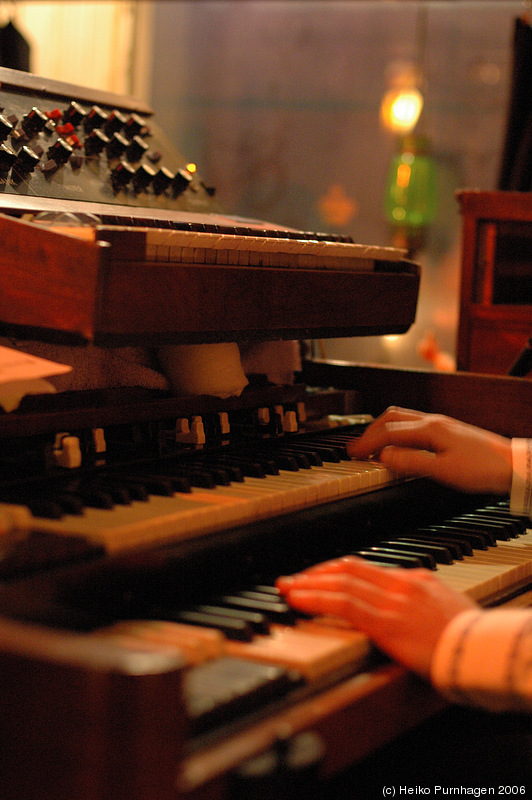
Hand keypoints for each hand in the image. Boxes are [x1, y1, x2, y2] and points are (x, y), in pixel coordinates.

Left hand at [277, 556, 476, 677]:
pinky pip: (341, 603)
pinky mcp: (386, 621)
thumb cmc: (468, 641)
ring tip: (287, 588)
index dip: (335, 572)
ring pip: (339, 582)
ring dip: (307, 584)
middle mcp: (400, 583)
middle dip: (315, 573)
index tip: (317, 577)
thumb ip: (418, 604)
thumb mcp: (444, 611)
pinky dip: (315, 599)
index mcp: (415, 580)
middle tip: (292, 579)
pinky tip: (298, 600)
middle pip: (347, 569)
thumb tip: (400, 610)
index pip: (365, 568)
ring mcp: (392, 601)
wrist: (482, 652)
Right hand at [347, 406, 512, 493]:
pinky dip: (397, 433)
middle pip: (391, 418)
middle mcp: (433, 421)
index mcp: (430, 428)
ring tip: (372, 446)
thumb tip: (384, 456)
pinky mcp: (446, 431)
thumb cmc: (484, 468)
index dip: (366, 442)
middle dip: (370, 432)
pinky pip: (412, 425)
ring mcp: (440, 424)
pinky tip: (398, 445)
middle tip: (357, 449)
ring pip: (402, 419)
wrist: (513, 465)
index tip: (351, 453)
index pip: (388, 432)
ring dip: (383, 430)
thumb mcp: (444, 471)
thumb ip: (411, 462)